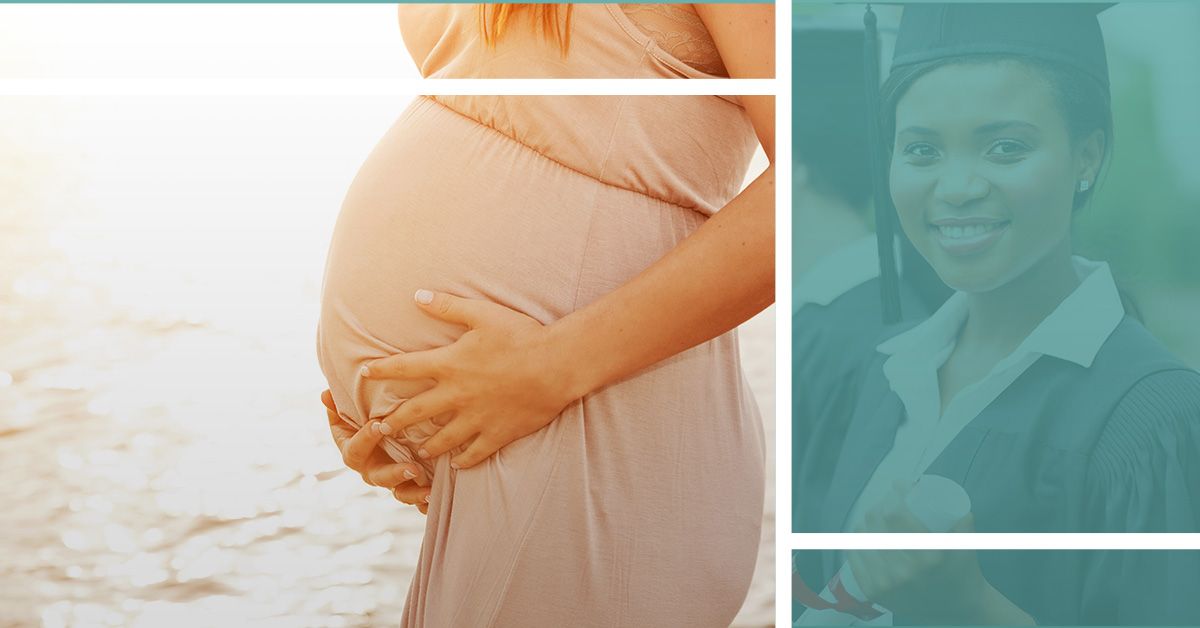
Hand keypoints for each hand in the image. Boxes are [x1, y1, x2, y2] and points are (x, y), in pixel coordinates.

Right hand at [323, 390, 430, 512]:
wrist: (384, 435)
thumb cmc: (364, 421)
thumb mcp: (350, 414)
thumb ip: (337, 407)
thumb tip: (325, 393)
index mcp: (355, 453)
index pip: (356, 449)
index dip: (365, 438)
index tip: (378, 425)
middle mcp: (372, 470)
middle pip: (380, 477)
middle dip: (395, 474)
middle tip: (412, 468)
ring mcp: (391, 481)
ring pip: (400, 493)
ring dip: (414, 493)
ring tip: (429, 490)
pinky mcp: (409, 486)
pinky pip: (417, 499)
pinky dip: (426, 502)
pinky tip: (437, 499)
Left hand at [362, 290, 581, 469]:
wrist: (556, 365)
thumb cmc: (521, 335)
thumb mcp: (483, 313)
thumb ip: (447, 307)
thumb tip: (417, 295)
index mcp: (449, 364)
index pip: (404, 368)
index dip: (381, 369)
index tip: (363, 372)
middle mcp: (456, 395)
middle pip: (414, 413)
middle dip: (393, 422)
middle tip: (378, 429)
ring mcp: (476, 418)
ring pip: (441, 440)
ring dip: (426, 446)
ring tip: (417, 452)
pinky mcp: (497, 434)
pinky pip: (474, 454)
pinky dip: (463, 461)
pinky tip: (456, 464)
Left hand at [847, 482, 990, 622]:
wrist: (956, 611)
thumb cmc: (962, 573)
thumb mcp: (966, 547)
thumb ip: (963, 522)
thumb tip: (954, 497)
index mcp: (928, 557)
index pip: (897, 515)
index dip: (895, 494)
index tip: (898, 485)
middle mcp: (905, 571)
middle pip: (877, 523)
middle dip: (880, 506)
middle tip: (886, 502)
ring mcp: (886, 583)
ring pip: (863, 537)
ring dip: (867, 522)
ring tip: (873, 517)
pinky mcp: (873, 592)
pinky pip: (855, 558)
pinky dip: (857, 541)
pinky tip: (860, 533)